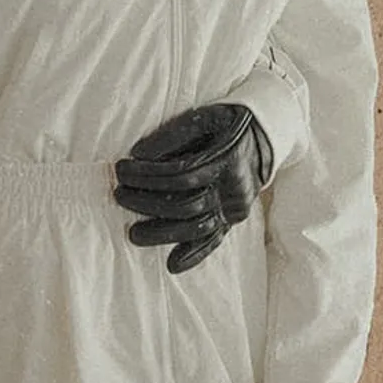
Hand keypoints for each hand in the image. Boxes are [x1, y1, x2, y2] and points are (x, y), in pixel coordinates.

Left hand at [113, 102, 272, 272]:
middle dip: (147, 203)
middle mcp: (233, 189)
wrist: (262, 139)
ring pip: (197, 229)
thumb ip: (174, 133)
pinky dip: (193, 255)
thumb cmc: (227, 124)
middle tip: (119, 195)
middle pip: (186, 204)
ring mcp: (234, 208)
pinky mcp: (233, 220)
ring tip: (133, 233)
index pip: (181, 173)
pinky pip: (213, 242)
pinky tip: (171, 265)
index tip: (121, 169)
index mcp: (226, 160)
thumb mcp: (204, 117)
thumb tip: (139, 153)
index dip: (147, 173)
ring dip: (162, 234)